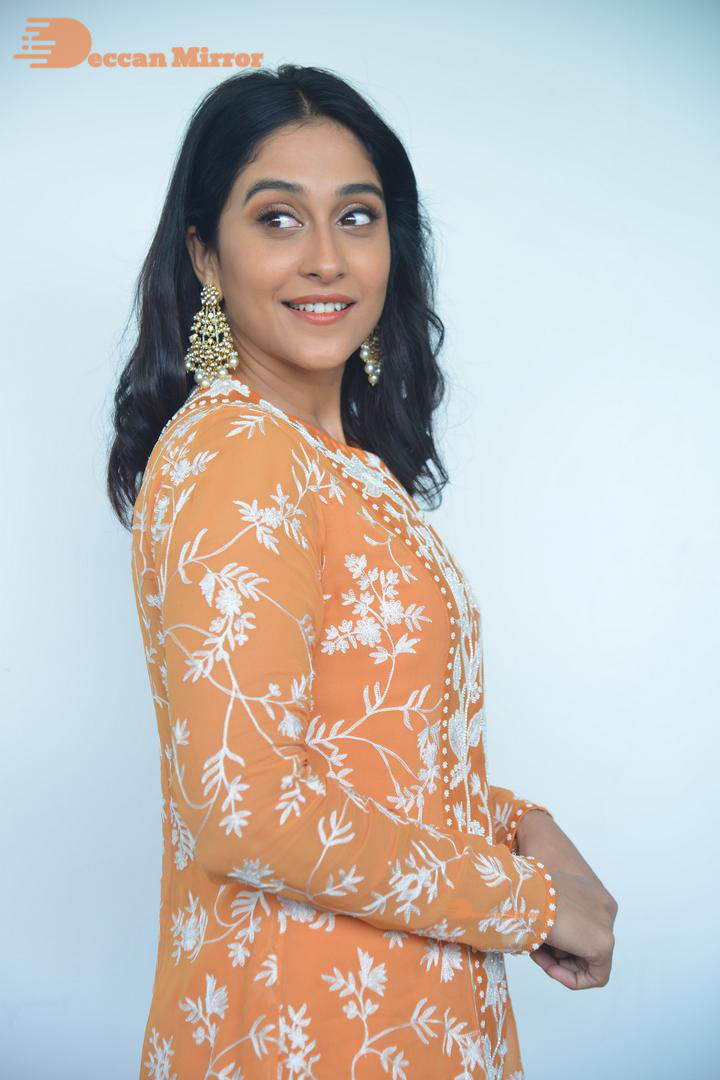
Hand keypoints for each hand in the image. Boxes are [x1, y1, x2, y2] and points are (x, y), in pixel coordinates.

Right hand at [517, 811, 617, 990]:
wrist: (526, 892)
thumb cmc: (525, 892)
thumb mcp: (541, 900)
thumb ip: (552, 916)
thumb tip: (547, 935)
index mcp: (592, 894)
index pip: (580, 927)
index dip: (557, 938)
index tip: (537, 937)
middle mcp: (606, 908)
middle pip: (585, 945)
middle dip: (559, 953)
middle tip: (535, 950)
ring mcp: (607, 925)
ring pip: (589, 962)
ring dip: (561, 965)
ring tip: (537, 953)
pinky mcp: (604, 944)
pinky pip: (597, 976)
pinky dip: (573, 979)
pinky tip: (550, 969)